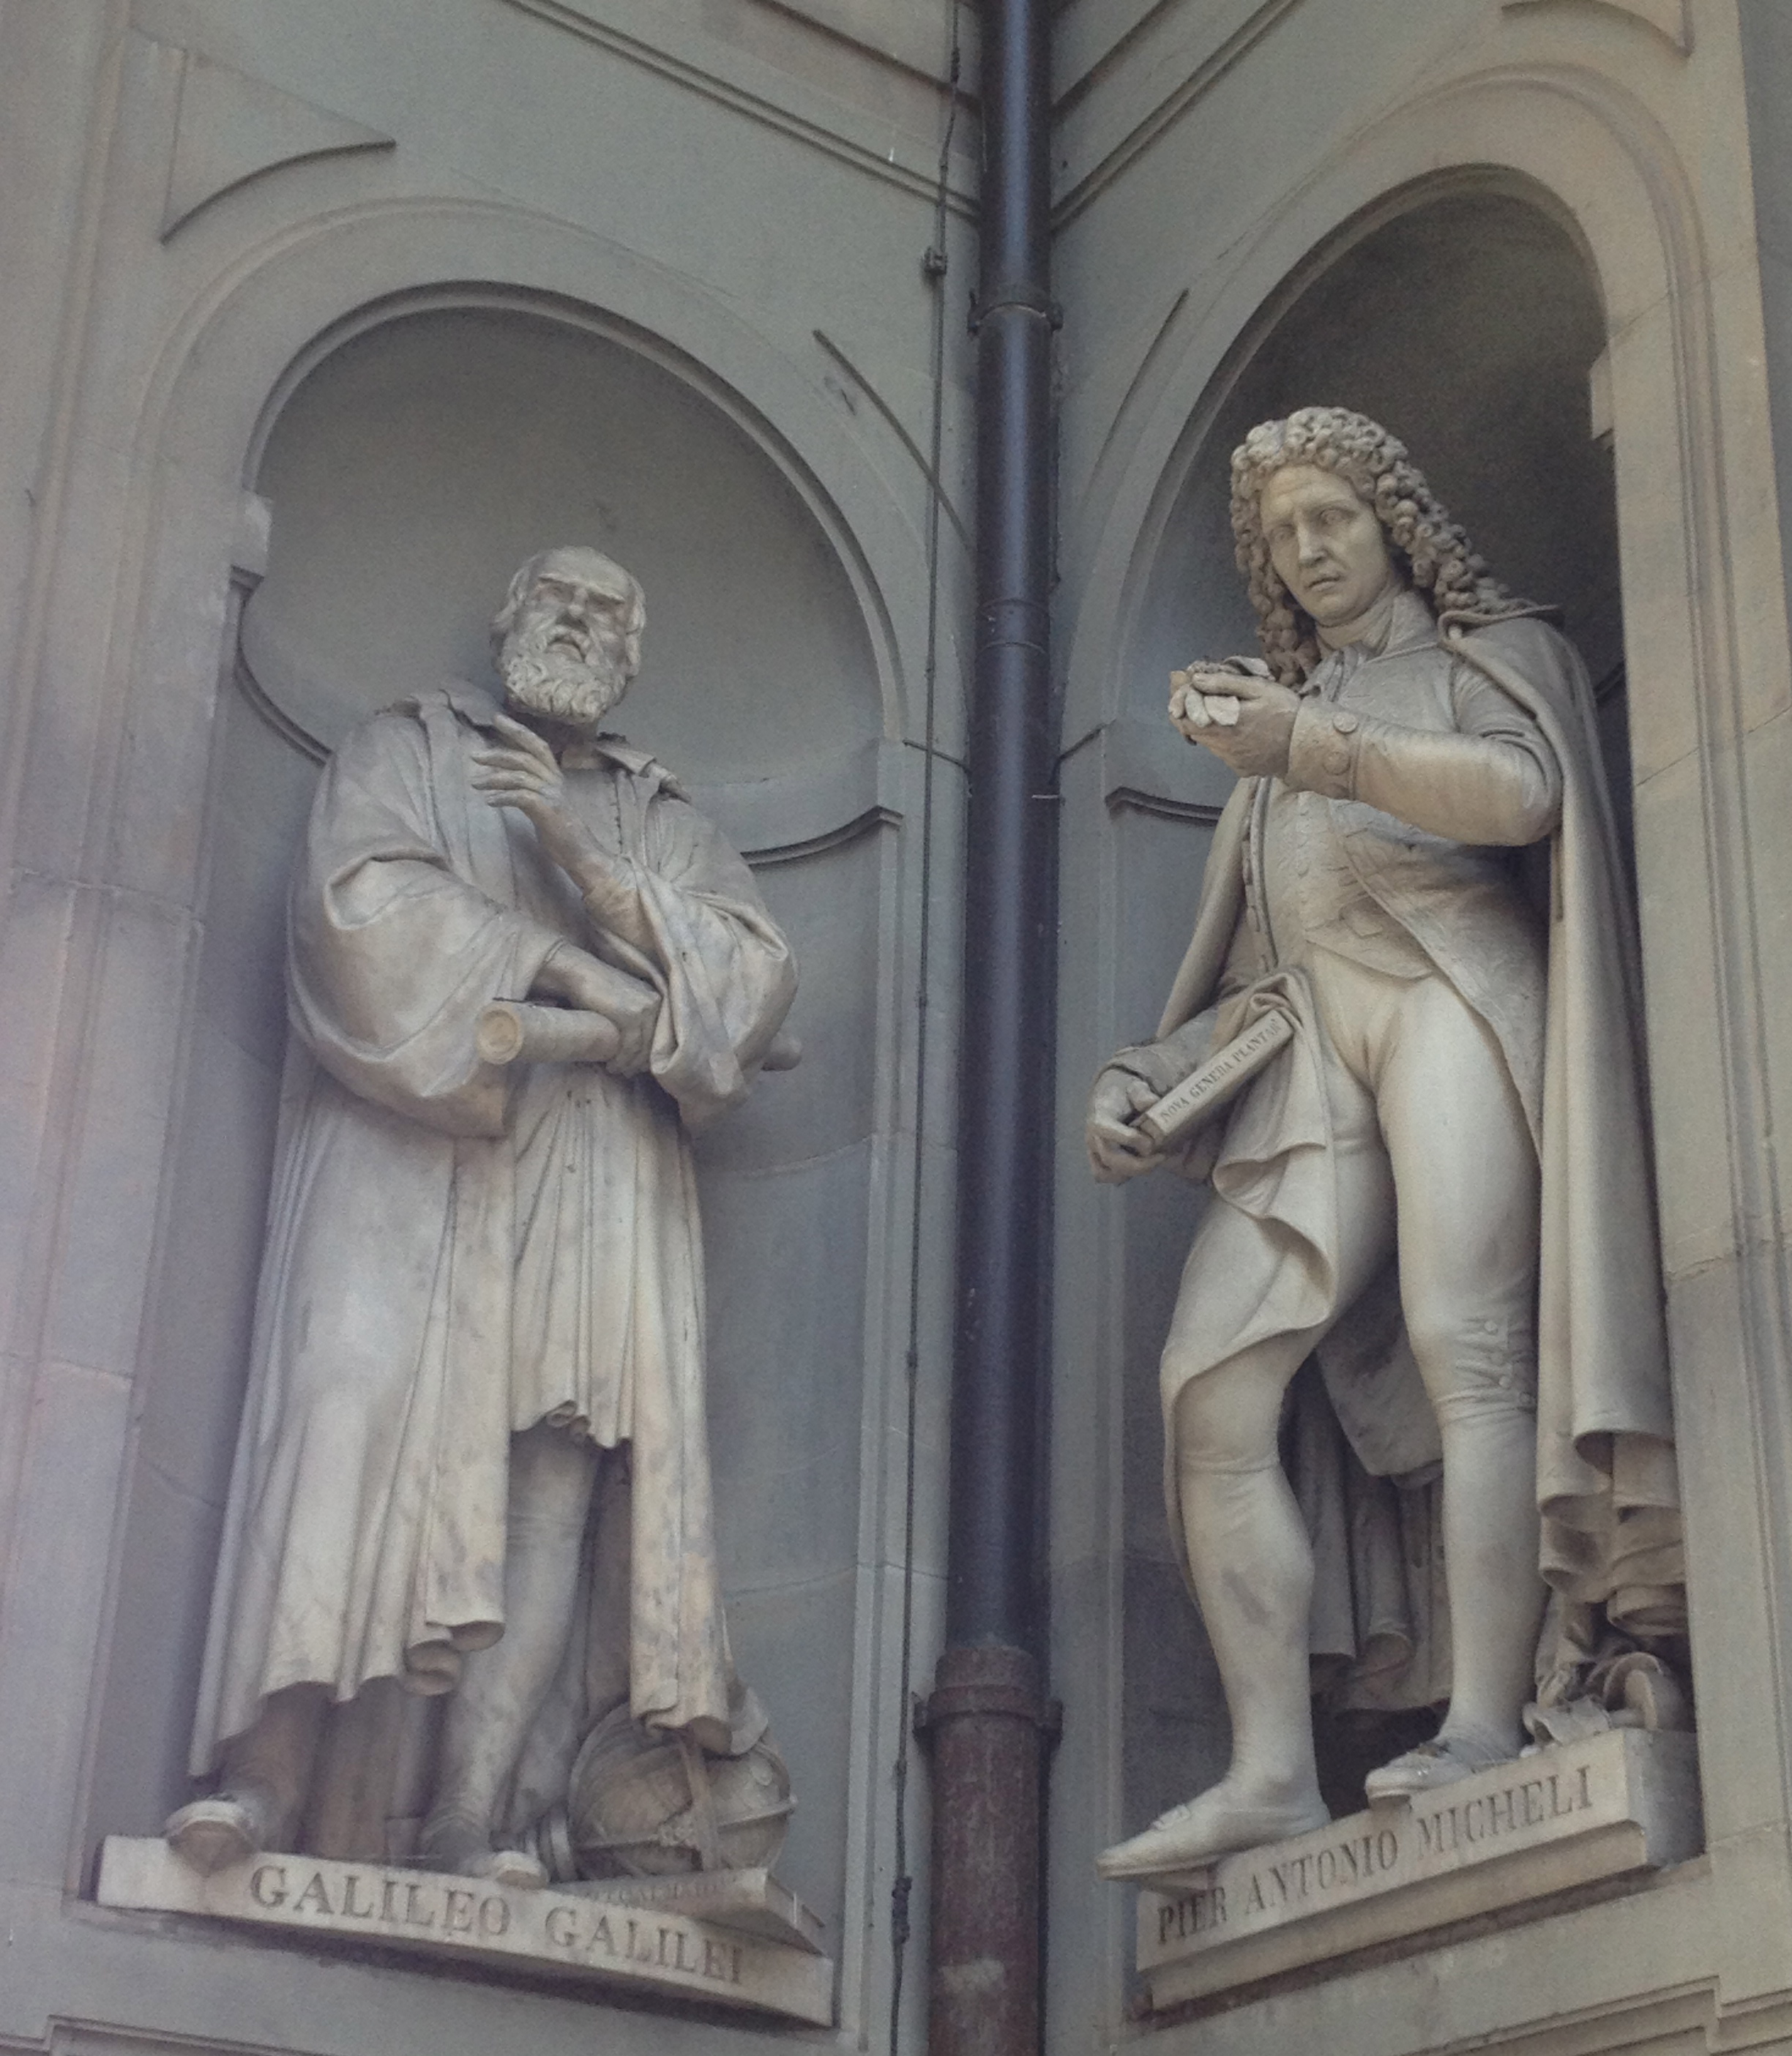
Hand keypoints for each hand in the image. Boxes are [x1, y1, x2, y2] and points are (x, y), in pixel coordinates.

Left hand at [471, 713, 622, 895]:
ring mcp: (552, 796)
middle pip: (525, 756)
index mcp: (554, 777)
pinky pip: (521, 797)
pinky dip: (502, 797)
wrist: (582, 854)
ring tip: (474, 783)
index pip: (536, 745)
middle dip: (497, 753)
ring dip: (493, 778)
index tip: (496, 719)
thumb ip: (530, 789)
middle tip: (474, 755)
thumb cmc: (561, 832)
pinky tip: (488, 801)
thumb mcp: (545, 803)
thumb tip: (508, 779)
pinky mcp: (547, 811)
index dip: (517, 730)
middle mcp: (554, 781)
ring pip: (519, 776)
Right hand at [531, 943, 659, 1075]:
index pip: (660, 1036)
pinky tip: (611, 1065)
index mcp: (658, 999)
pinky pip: (630, 1047)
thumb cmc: (598, 990)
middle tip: (626, 1074)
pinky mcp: (631, 1015)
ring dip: (628, 1064)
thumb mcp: (625, 1003)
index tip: (637, 1067)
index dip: (648, 1055)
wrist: (580, 972)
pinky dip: (621, 1060)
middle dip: (639, 1062)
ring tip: (616, 1070)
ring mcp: (645, 1008)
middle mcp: (656, 1002)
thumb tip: (642, 1050)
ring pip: (642, 1048)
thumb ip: (636, 1020)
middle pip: (653, 1044)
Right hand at [1086, 1067, 1163, 1184]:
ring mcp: (1093, 1149)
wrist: (1110, 1095)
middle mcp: (1093, 1136)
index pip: (1107, 1131)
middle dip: (1138, 1164)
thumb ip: (1141, 1094)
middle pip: (1110, 1158)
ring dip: (1132, 1172)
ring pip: (1107, 1171)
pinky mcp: (1096, 1158)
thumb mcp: (1134, 1086)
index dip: (1129, 1140)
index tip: (1151, 1142)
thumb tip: (1151, 1103)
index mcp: (1100, 1116)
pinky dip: (1120, 1176)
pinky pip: (1102, 1174)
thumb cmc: (1123, 1092)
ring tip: (1152, 1163)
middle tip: (1161, 1157)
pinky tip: (1139, 1168)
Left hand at [1170, 671, 1298, 777]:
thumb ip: (1224, 684)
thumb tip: (1196, 679)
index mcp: (1223, 725)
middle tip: (1203, 697)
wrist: (1310, 745)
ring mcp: (1232, 761)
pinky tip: (1241, 730)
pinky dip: (1226, 741)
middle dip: (1195, 715)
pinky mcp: (1241, 769)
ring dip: (1211, 728)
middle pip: (1195, 732)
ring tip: (1226, 712)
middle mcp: (1223, 747)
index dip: (1179, 706)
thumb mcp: (1257, 688)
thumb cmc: (1286, 710)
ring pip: (1209, 743)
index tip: (1183, 692)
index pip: (1184, 720)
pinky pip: (1225, 753)